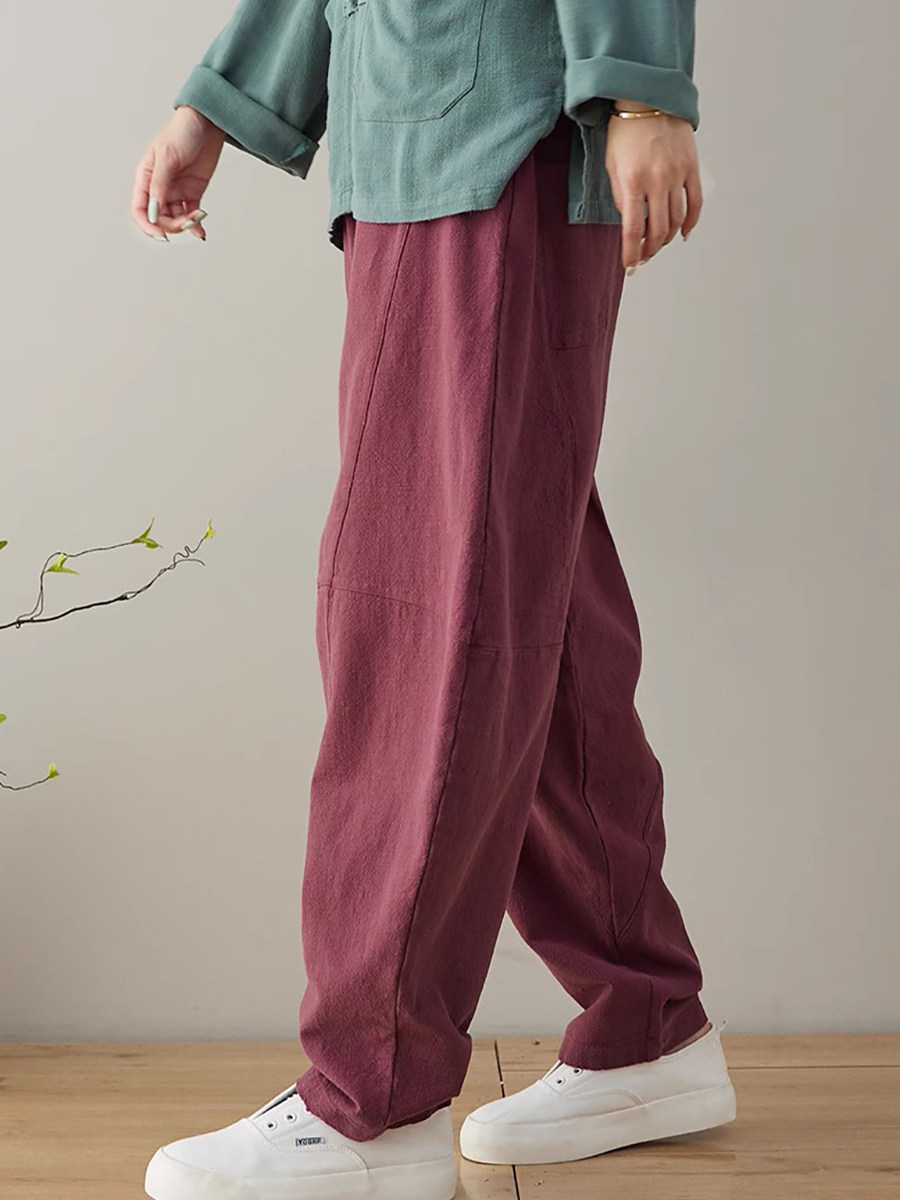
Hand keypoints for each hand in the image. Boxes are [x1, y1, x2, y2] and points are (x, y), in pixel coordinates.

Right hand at [132, 106, 225, 241]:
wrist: (207, 123)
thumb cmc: (182, 131)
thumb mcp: (166, 157)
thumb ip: (159, 185)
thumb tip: (153, 212)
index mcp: (146, 177)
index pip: (140, 210)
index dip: (148, 226)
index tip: (161, 235)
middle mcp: (159, 187)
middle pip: (159, 218)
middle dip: (172, 225)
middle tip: (187, 223)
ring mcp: (176, 191)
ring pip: (176, 219)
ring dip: (186, 225)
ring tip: (198, 219)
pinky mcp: (193, 193)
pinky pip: (191, 215)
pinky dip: (196, 224)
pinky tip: (201, 230)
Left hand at [605, 103, 702, 272]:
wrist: (649, 99)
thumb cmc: (625, 132)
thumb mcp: (612, 166)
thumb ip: (621, 196)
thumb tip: (631, 222)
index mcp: (633, 181)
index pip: (634, 229)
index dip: (632, 253)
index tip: (630, 266)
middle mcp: (657, 180)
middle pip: (658, 230)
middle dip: (650, 250)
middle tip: (643, 257)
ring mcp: (677, 174)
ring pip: (677, 220)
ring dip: (667, 239)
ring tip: (657, 245)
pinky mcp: (692, 167)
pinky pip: (695, 202)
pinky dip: (691, 222)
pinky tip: (683, 233)